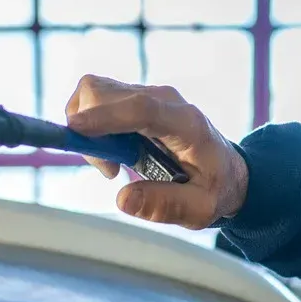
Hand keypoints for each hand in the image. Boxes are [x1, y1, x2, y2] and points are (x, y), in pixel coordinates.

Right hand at [65, 75, 248, 228]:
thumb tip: (123, 199)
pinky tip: (114, 153)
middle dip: (89, 131)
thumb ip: (165, 206)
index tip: (75, 129)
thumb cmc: (214, 187)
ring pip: (96, 92)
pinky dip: (92, 125)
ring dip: (88, 127)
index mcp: (187, 124)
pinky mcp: (135, 99)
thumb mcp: (200, 209)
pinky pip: (98, 101)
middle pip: (105, 93)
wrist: (225, 169)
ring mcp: (149, 95)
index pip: (141, 108)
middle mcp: (165, 100)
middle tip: (110, 170)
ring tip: (113, 163)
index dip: (105, 116)